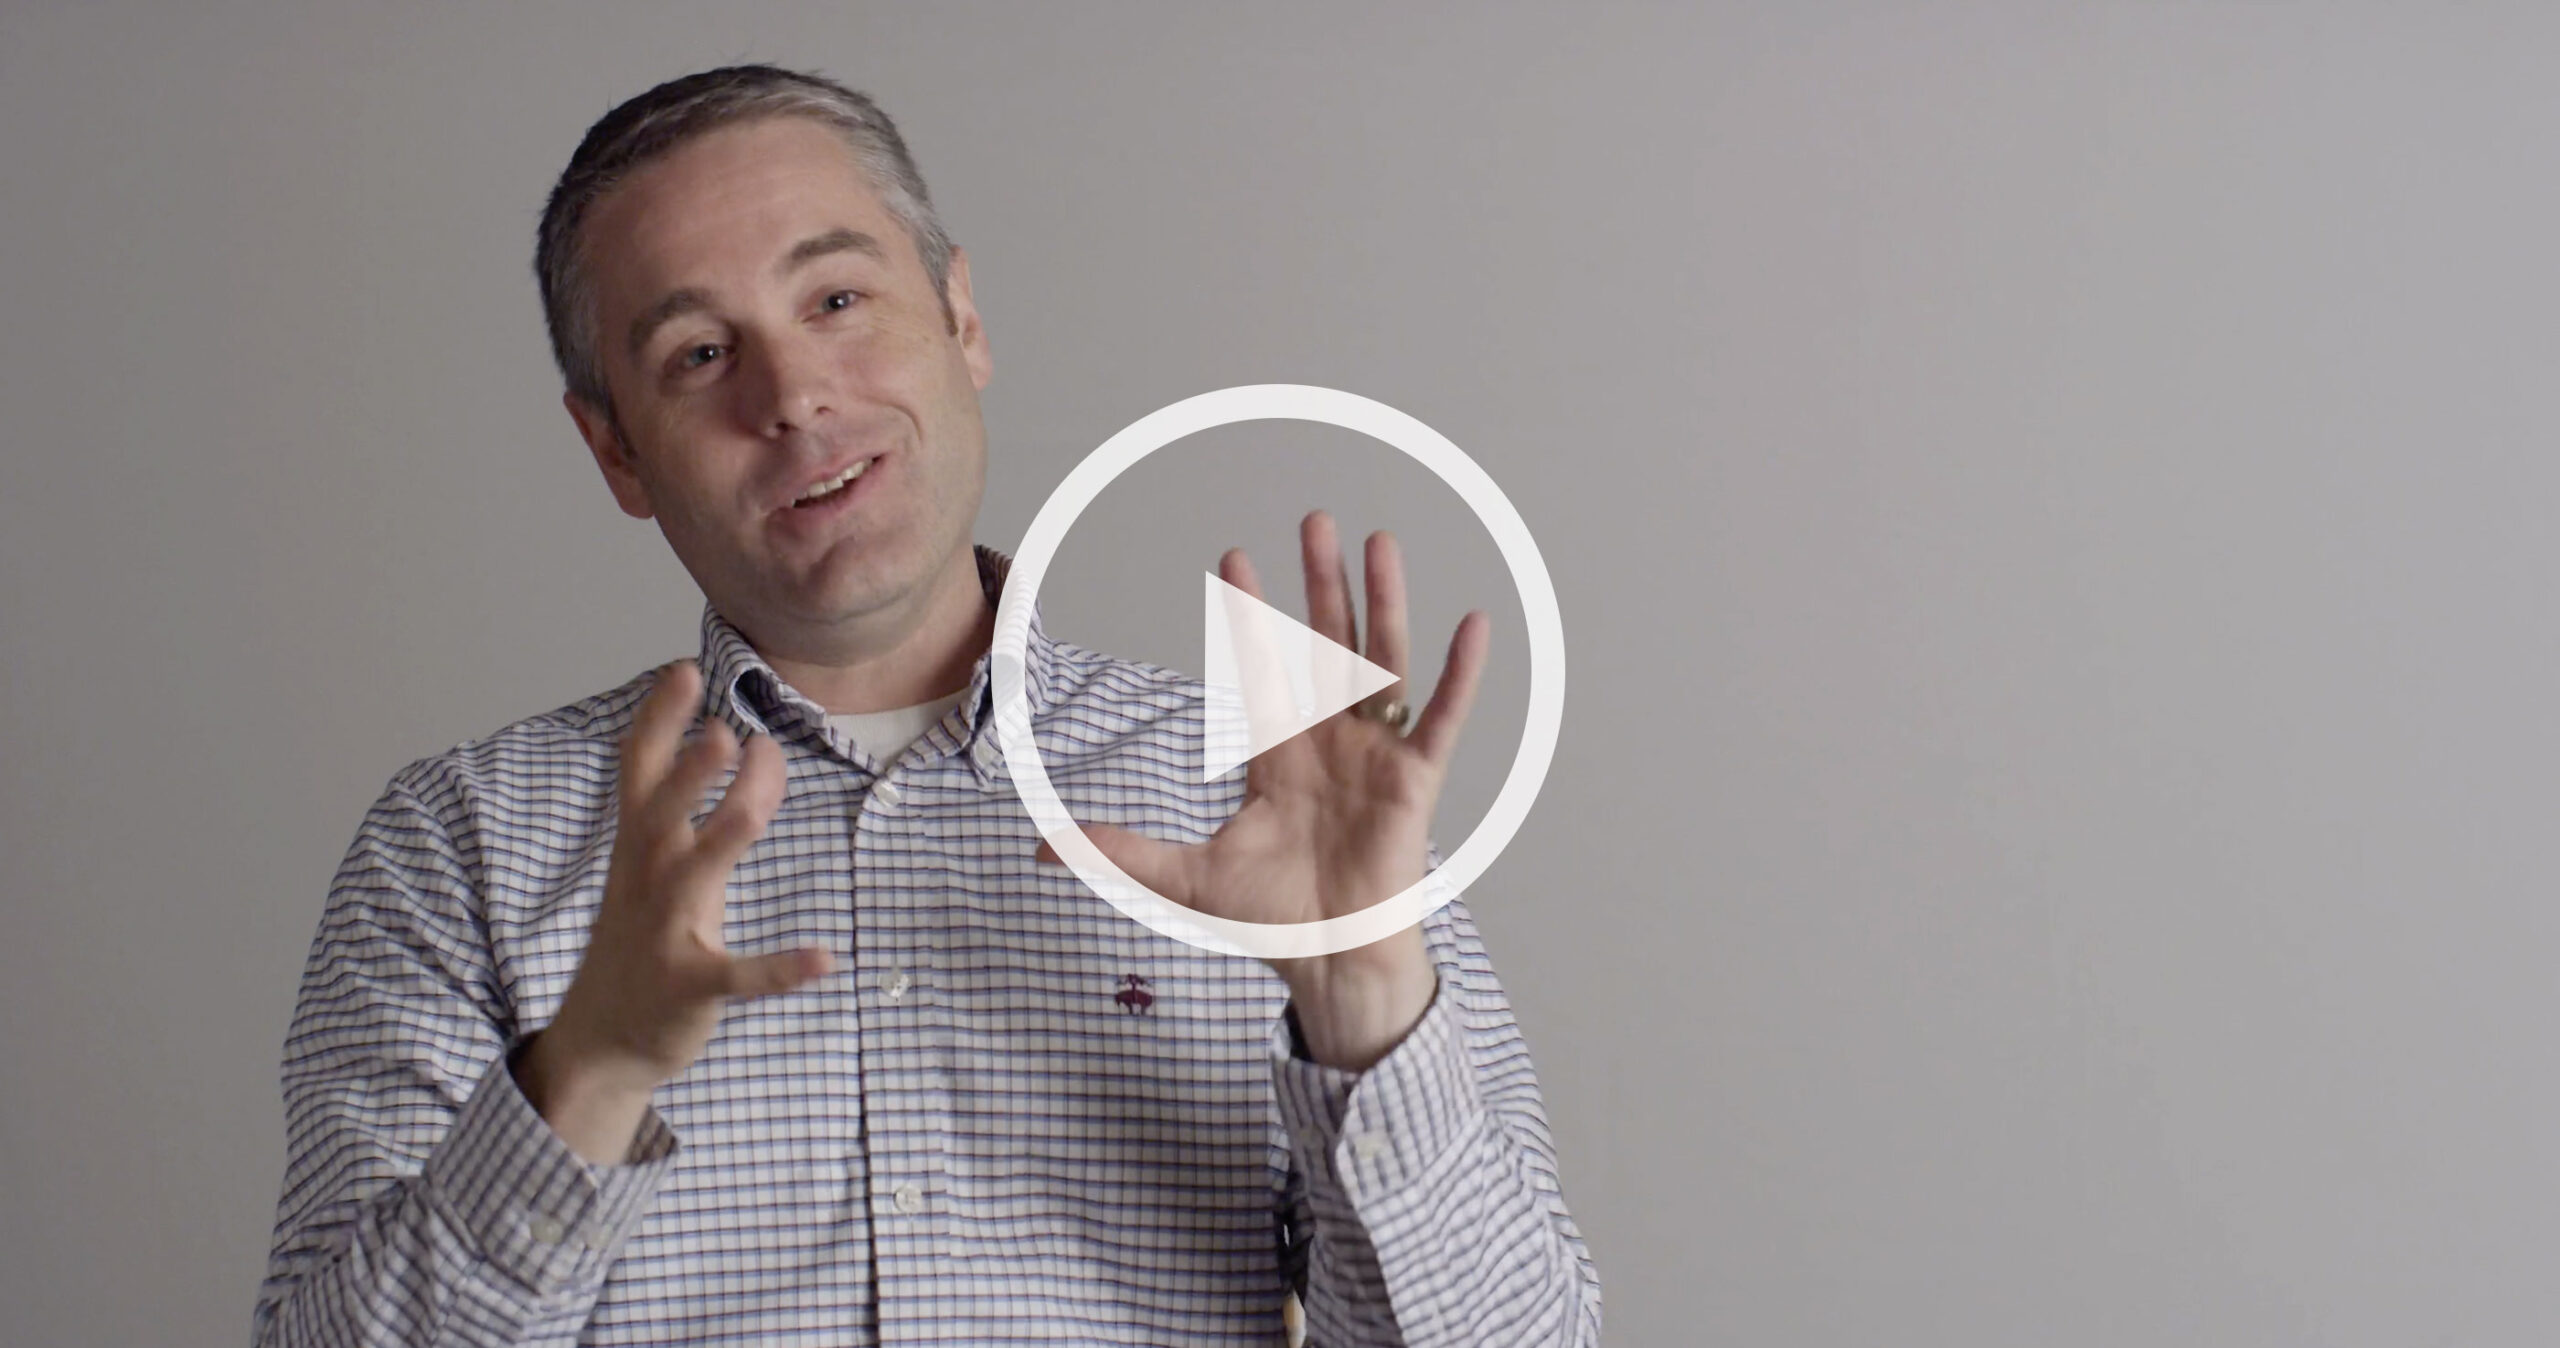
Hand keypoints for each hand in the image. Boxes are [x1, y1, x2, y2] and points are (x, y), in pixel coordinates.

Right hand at [513, 659, 832, 1160]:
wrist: (602, 1039)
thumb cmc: (645, 931)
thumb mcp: (678, 865)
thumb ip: (719, 805)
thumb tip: (761, 748)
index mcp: (640, 846)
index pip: (640, 771)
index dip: (659, 721)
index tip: (683, 669)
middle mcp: (647, 880)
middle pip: (659, 815)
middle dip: (687, 775)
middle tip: (721, 733)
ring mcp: (664, 933)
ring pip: (692, 879)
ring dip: (721, 841)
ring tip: (756, 810)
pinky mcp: (690, 987)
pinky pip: (738, 976)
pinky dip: (779, 969)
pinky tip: (824, 958)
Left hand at [1040, 510, 1490, 1069]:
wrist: (1329, 962)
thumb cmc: (1273, 920)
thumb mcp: (1185, 878)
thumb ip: (1120, 854)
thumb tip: (1040, 849)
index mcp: (1280, 754)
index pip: (1263, 666)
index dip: (1249, 614)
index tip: (1234, 555)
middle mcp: (1330, 741)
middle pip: (1326, 643)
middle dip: (1319, 583)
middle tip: (1314, 519)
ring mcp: (1375, 755)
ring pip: (1382, 661)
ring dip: (1383, 601)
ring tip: (1380, 542)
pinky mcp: (1414, 780)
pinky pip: (1443, 718)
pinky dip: (1461, 674)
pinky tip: (1474, 624)